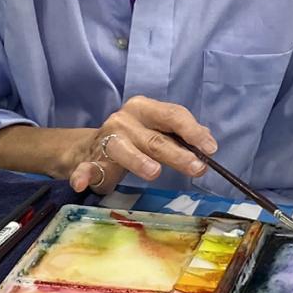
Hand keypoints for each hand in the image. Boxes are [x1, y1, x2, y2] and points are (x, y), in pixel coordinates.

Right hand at [66, 96, 217, 193]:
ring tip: (154, 172)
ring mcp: (105, 141)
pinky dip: (83, 175)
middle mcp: (124, 121)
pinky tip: (82, 184)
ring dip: (138, 160)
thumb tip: (208, 142)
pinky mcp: (89, 162)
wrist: (89, 148)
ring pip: (124, 150)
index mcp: (144, 109)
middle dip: (177, 153)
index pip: (172, 115)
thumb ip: (181, 134)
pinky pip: (86, 168)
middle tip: (196, 167)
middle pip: (155, 138)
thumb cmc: (134, 138)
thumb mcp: (157, 130)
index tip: (210, 149)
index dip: (192, 131)